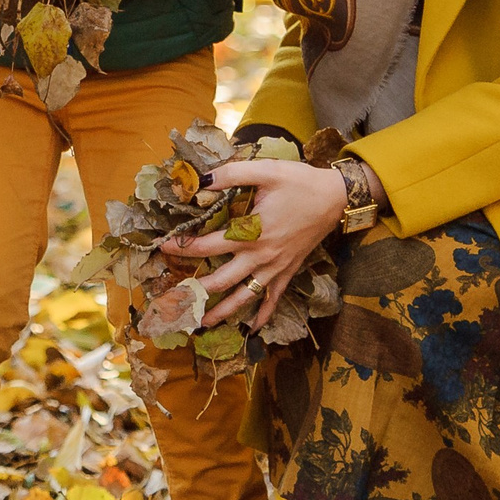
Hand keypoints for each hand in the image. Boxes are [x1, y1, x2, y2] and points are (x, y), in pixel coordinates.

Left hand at [161, 160, 348, 329]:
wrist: (336, 197)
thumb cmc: (299, 182)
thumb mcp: (266, 170)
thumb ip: (232, 174)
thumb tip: (201, 180)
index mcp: (251, 232)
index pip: (208, 245)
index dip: (183, 248)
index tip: (164, 247)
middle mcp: (261, 256)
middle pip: (221, 280)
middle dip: (195, 290)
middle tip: (173, 298)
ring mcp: (275, 267)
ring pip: (244, 296)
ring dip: (222, 312)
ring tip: (201, 323)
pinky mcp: (288, 271)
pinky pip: (274, 299)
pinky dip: (263, 315)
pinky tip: (252, 329)